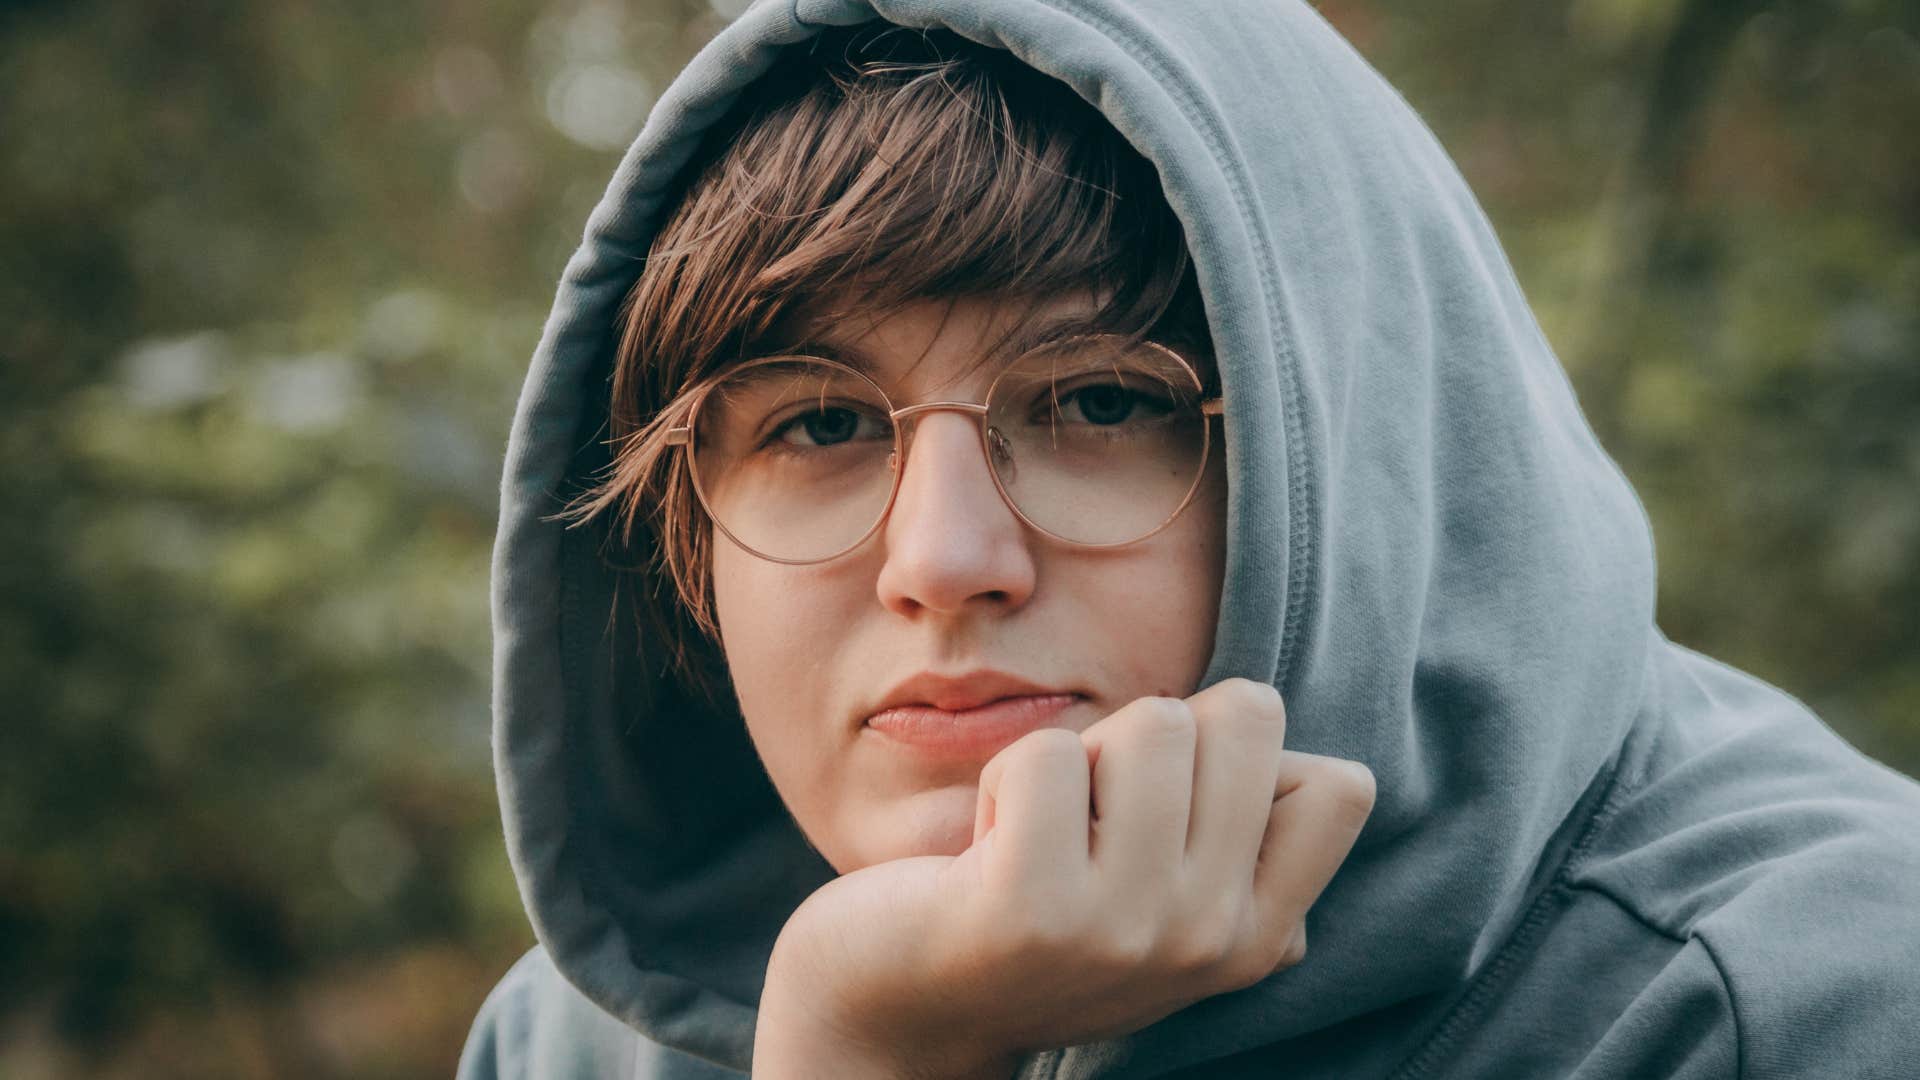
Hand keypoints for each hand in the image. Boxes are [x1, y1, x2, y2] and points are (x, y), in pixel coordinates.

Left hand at [752, 677, 1375, 1079]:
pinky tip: (987, 848)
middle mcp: (1206, 940)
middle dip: (1155, 734)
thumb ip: (1246, 845)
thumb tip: (1318, 767)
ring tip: (1040, 829)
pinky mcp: (1032, 907)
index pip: (1341, 788)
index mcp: (1257, 937)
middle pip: (1244, 719)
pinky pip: (1049, 754)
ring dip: (1078, 754)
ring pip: (1151, 723)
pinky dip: (1006, 777)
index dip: (1248, 755)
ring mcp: (1124, 929)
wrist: (904, 1010)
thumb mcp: (1169, 905)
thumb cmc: (1041, 919)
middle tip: (1094, 811)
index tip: (1173, 807)